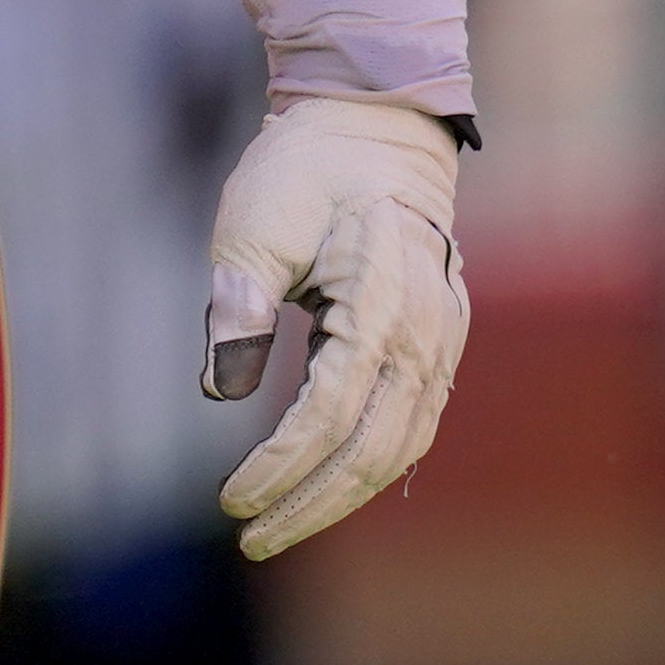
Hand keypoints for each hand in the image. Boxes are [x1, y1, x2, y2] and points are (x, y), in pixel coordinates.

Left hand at [203, 96, 467, 558]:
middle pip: (375, 450)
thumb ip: (239, 303)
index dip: (280, 466)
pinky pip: (414, 424)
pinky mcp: (442, 343)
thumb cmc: (305, 170)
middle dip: (311, 504)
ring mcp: (444, 341)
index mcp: (382, 303)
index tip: (231, 499)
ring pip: (403, 447)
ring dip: (343, 495)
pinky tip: (328, 488)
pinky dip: (373, 465)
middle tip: (252, 537)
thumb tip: (220, 390)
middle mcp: (427, 333)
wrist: (375, 127)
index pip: (330, 413)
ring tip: (281, 525)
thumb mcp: (254, 224)